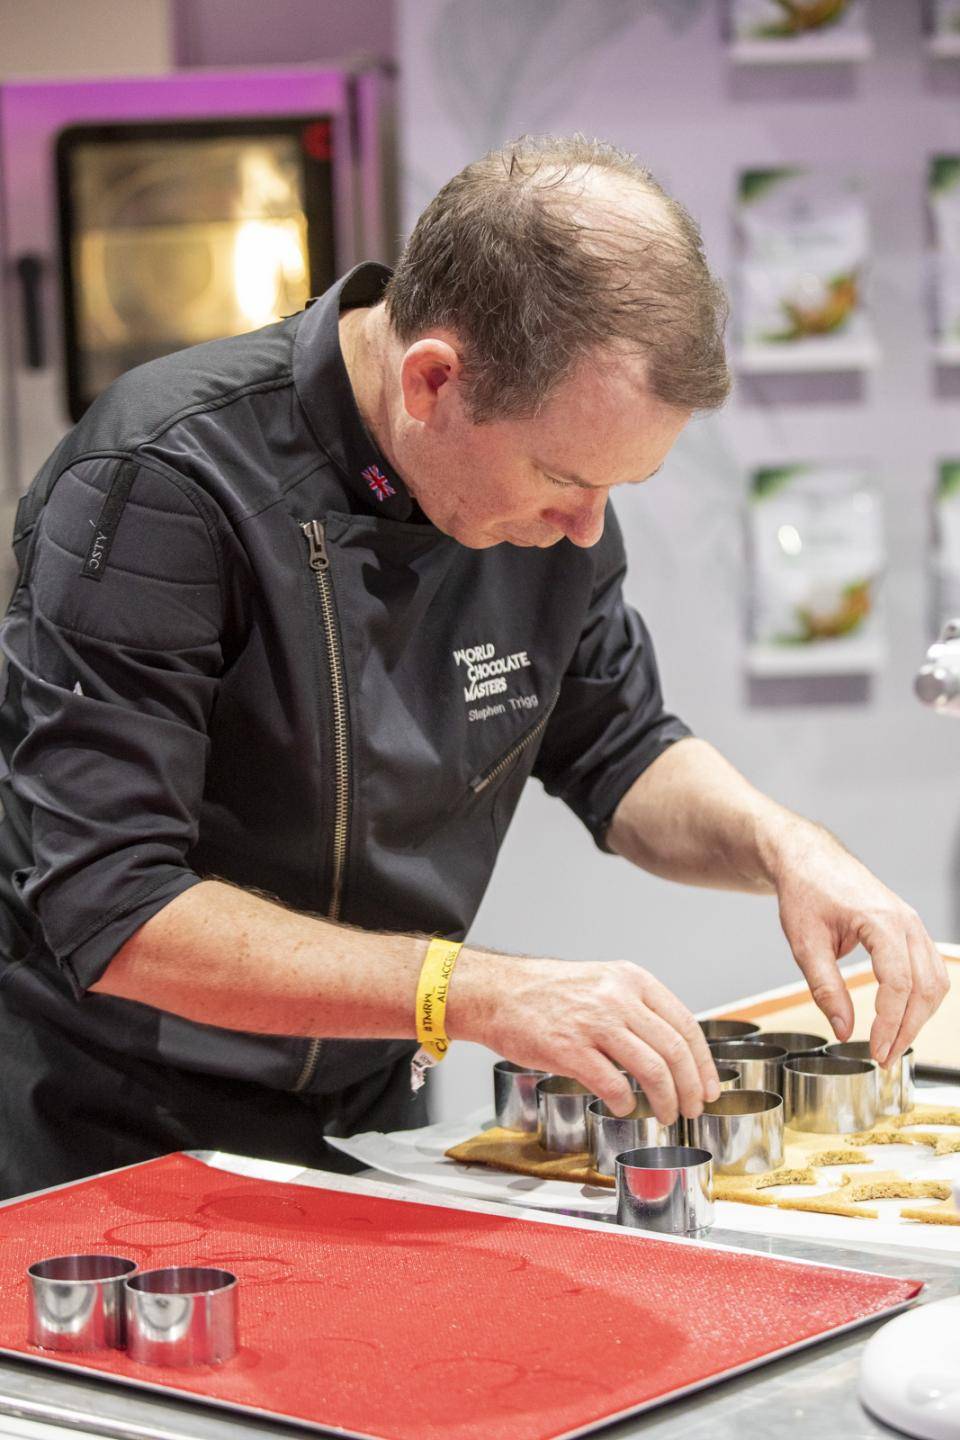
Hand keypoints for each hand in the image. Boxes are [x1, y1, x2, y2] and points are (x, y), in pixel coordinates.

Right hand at [450, 952, 721, 1124]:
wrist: (498, 992)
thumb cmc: (547, 993)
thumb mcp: (602, 982)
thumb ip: (636, 1008)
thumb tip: (671, 1049)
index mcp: (631, 979)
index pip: (685, 1024)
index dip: (703, 1062)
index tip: (709, 1086)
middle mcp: (617, 997)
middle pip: (674, 1050)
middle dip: (691, 1087)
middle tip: (693, 1108)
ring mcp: (594, 1022)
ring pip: (652, 1069)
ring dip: (666, 1099)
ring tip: (666, 1114)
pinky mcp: (570, 1048)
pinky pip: (613, 1083)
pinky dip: (625, 1102)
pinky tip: (625, 1107)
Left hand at [773, 821, 947, 1066]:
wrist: (809, 859)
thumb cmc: (805, 892)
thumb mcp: (805, 944)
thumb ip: (825, 988)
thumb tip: (843, 1029)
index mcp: (880, 921)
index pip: (898, 984)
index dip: (889, 1023)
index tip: (875, 1049)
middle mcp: (906, 921)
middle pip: (925, 987)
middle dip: (907, 1028)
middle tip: (884, 1057)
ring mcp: (912, 924)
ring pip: (935, 981)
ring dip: (919, 1016)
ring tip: (892, 1043)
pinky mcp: (910, 929)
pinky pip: (929, 969)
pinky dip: (921, 998)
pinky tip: (902, 1017)